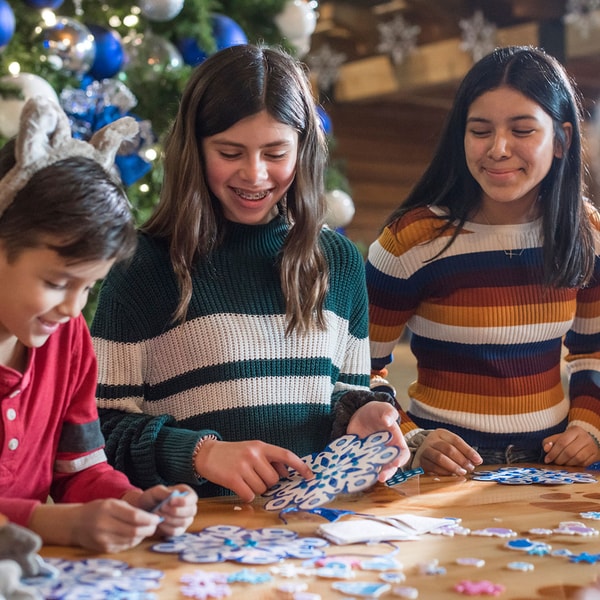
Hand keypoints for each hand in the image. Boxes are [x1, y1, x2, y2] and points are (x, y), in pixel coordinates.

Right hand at [29, 499, 161, 552]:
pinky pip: (125, 547)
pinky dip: (133, 541)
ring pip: (131, 540)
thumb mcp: (112, 503)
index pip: (135, 517)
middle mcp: (105, 525)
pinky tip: (135, 535)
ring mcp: (103, 539)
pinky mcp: (104, 549)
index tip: (157, 517)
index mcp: (108, 509)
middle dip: (149, 529)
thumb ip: (130, 509)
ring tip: (146, 529)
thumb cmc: (97, 510)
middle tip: (155, 525)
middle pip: (134, 531)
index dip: (149, 519)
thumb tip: (151, 517)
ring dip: (143, 535)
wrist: (75, 524)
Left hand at [128, 484, 197, 536]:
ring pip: (184, 522)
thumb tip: (174, 494)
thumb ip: (164, 492)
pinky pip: (177, 532)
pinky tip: (159, 523)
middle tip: (161, 508)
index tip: (171, 501)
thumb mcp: (155, 492)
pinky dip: (166, 528)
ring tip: (158, 514)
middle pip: (191, 511)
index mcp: (186, 493)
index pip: (193, 498)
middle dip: (175, 511)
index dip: (184, 501)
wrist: (144, 512)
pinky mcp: (179, 530)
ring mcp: (186, 519)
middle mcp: (189, 507)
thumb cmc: (152, 499)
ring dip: (169, 519)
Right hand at [194, 440, 312, 502]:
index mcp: (261, 446)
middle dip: (267, 483)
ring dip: (255, 489)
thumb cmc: (233, 454)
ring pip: (262, 488)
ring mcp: (243, 466)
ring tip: (244, 480)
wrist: (206, 454)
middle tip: (255, 477)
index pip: (286, 455)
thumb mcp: (252, 450)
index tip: (310, 476)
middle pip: (273, 479)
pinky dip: (246, 496)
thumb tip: (287, 473)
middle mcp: (254, 454)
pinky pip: (249, 495)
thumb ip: (269, 459)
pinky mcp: (233, 478)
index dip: (300, 466)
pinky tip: (239, 487)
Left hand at [346, 401, 409, 480]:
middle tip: (381, 478)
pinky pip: (361, 464)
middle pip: (390, 466)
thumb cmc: (378, 412)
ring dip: (372, 474)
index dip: (401, 460)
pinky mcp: (360, 455)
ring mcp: (373, 455)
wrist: (362, 413)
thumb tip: (388, 420)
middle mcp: (386, 451)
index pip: (403, 454)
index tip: (396, 463)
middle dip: (387, 473)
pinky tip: (353, 471)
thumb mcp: (384, 409)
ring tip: (367, 477)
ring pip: (375, 468)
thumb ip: (388, 413)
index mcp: (396, 441)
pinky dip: (358, 469)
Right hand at [412, 428, 481, 475]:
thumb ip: (463, 452)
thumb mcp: (450, 445)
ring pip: (440, 458)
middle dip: (461, 460)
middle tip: (470, 468)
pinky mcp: (421, 461)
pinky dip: (443, 472)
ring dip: (453, 466)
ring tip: (462, 472)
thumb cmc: (440, 449)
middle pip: (448, 449)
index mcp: (441, 434)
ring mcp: (425, 450)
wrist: (421, 452)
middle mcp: (432, 440)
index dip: (468, 451)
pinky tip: (451, 474)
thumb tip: (476, 461)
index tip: (478, 460)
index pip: (456, 440)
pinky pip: (433, 467)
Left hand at [543, 426, 599, 466]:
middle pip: (569, 452)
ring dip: (567, 464)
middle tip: (555, 462)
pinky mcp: (595, 456)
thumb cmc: (570, 439)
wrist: (587, 440)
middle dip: (559, 459)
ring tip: (562, 463)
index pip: (562, 442)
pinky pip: (584, 464)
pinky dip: (575, 466)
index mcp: (575, 430)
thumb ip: (550, 442)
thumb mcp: (559, 437)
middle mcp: (585, 438)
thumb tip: (546, 449)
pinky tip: (571, 464)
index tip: (547, 459)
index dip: (553, 452)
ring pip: (577, 459)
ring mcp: (592, 447)